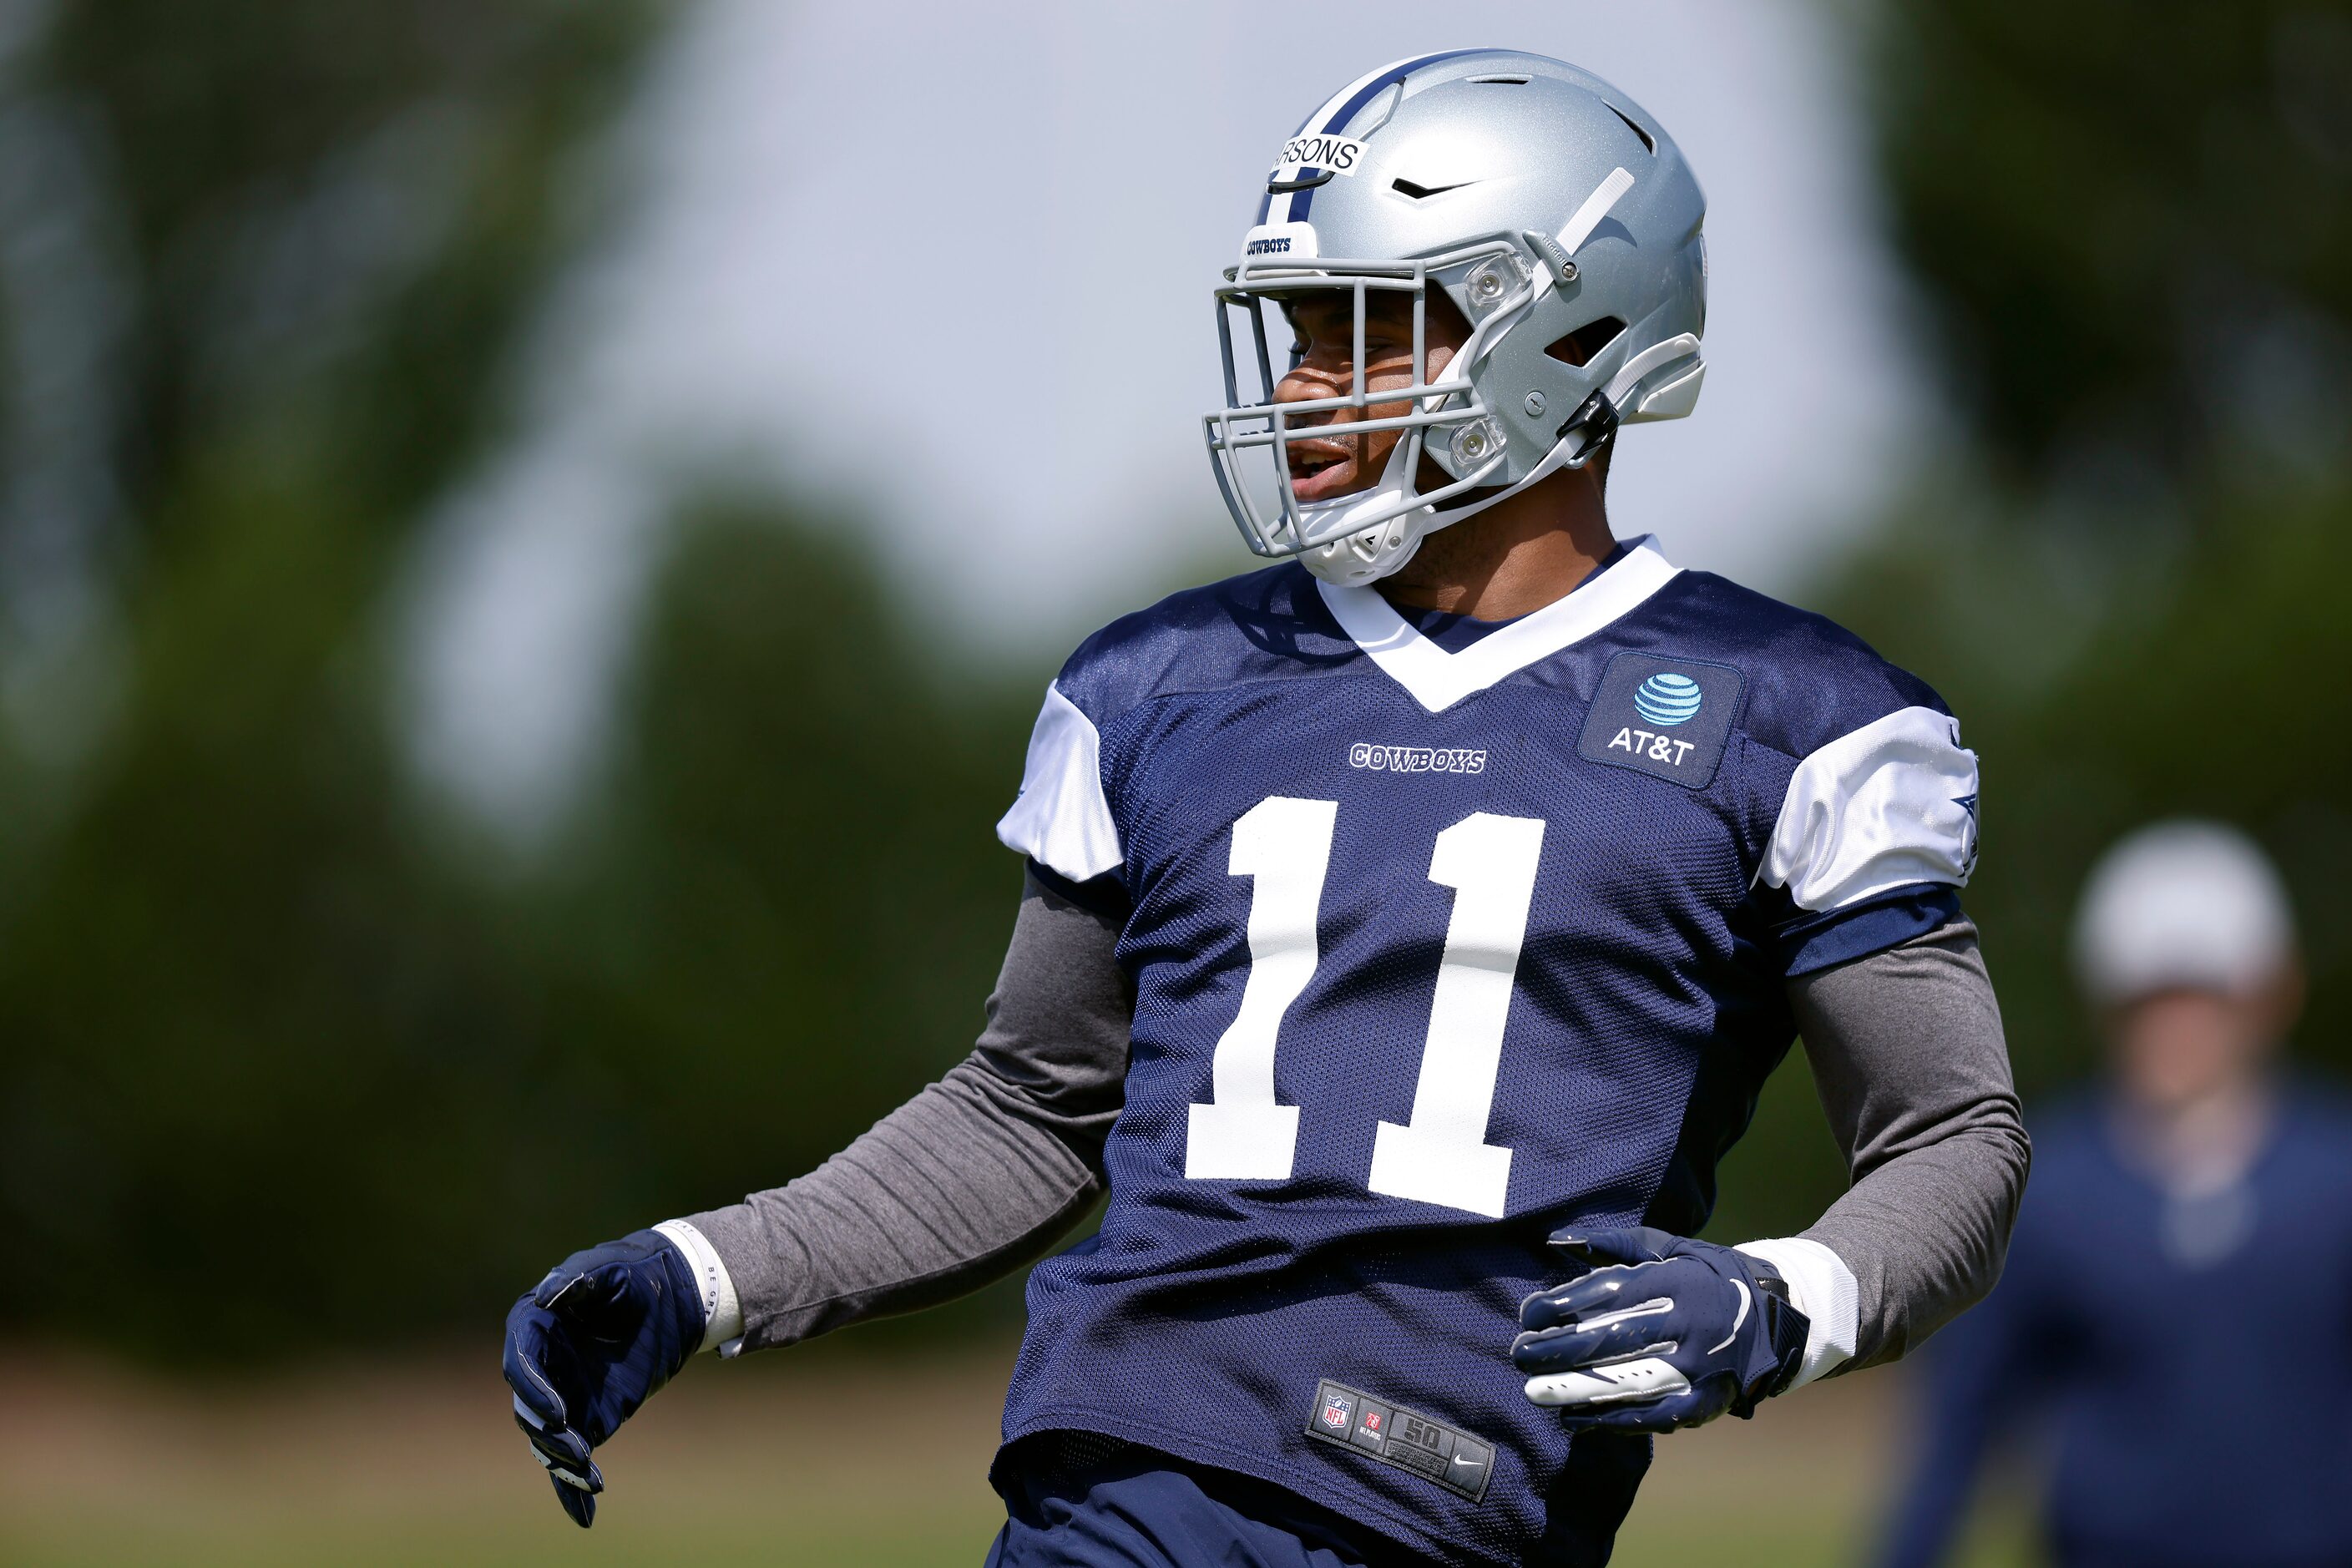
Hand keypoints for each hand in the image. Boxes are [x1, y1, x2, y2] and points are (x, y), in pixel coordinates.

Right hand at [502, 1229, 705, 1526]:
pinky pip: (572, 1458)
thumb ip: (581, 1280)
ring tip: (590, 1475)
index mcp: (534, 1327)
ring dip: (563, 1460)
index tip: (558, 1411)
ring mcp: (563, 1395)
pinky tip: (585, 1515)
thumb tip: (550, 1292)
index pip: (521, 1364)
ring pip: (548, 1438)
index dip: (535, 1389)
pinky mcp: (587, 1418)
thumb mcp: (610, 1270)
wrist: (669, 1294)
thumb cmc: (632, 1275)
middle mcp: (541, 1367)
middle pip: (530, 1408)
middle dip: (550, 1432)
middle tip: (577, 1448)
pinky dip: (573, 1488)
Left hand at [1510, 1226, 1808, 1432]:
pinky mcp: (1708, 1400)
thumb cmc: (1707, 1276)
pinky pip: (1656, 1415)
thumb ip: (1614, 1244)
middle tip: (1518, 1354)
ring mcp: (1702, 1365)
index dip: (1563, 1305)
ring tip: (1535, 1391)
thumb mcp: (1669, 1248)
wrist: (1779, 1316)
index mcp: (1675, 1280)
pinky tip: (1575, 1420)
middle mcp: (1689, 1322)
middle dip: (1559, 1349)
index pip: (1609, 1293)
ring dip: (1578, 1389)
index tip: (1526, 1315)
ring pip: (1630, 1380)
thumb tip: (1558, 1241)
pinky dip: (1613, 1420)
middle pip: (1613, 1338)